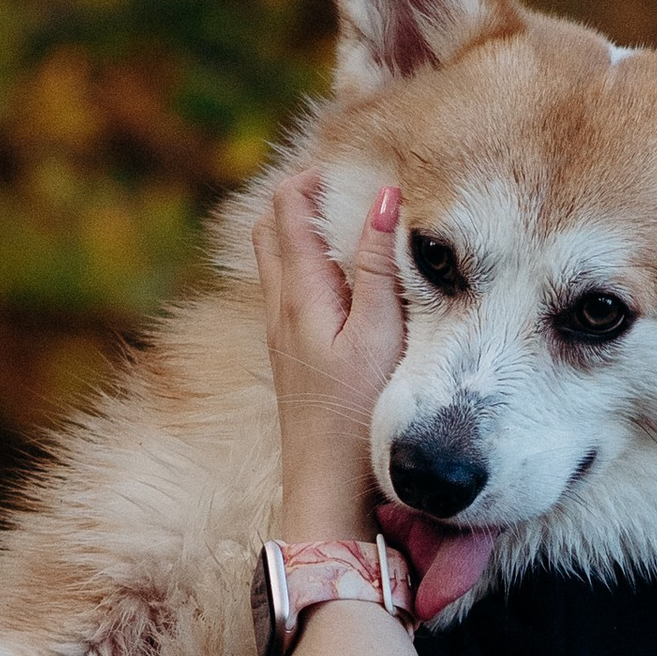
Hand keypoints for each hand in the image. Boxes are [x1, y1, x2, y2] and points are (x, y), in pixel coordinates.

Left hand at [255, 170, 406, 541]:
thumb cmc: (358, 416)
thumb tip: (386, 198)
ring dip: (299, 234)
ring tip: (340, 223)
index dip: (310, 179)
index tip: (347, 166)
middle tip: (340, 184)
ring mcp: (282, 338)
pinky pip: (288, 294)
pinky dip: (306, 269)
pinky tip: (340, 284)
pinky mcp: (293, 361)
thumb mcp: (379, 335)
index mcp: (298, 295)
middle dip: (297, 199)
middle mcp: (279, 311)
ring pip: (275, 264)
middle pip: (269, 232)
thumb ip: (381, 267)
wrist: (330, 490)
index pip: (285, 211)